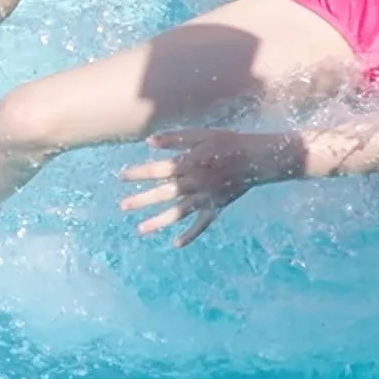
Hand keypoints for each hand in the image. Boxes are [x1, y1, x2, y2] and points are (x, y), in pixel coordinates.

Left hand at [118, 129, 298, 245]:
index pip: (157, 170)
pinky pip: (202, 224)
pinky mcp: (216, 206)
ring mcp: (205, 198)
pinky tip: (176, 243)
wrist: (257, 158)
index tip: (121, 177)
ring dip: (158, 222)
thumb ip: (175, 139)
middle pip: (163, 194)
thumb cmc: (228, 142)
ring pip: (178, 213)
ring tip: (140, 229)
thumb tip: (149, 142)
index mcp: (188, 164)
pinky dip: (190, 235)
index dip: (138, 173)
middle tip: (122, 206)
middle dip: (141, 200)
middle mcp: (194, 183)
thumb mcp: (201, 135)